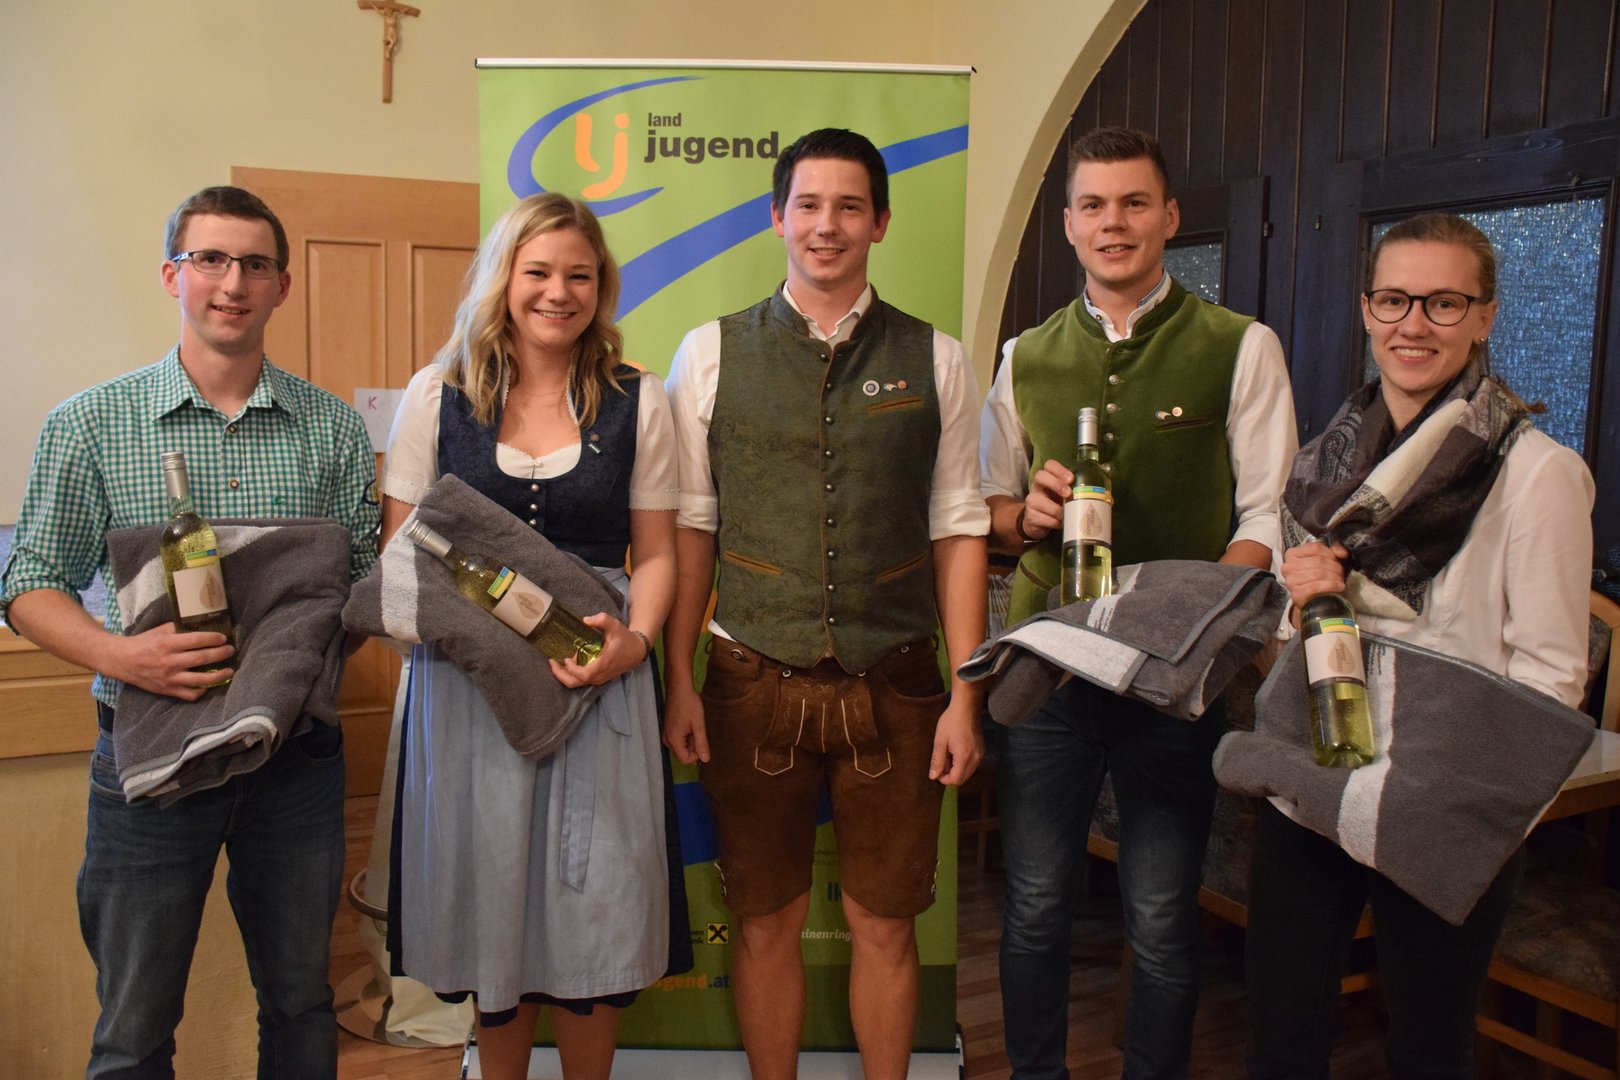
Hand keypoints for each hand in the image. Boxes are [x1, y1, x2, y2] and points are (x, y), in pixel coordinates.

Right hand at [110, 623, 235, 701]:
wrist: (122, 661)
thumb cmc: (143, 643)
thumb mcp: (160, 631)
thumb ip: (179, 630)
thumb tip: (201, 627)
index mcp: (166, 644)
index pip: (196, 640)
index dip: (212, 639)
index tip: (223, 638)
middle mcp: (169, 662)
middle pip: (202, 658)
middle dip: (221, 654)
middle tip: (230, 651)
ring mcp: (169, 678)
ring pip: (200, 680)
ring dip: (219, 676)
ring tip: (229, 671)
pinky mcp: (167, 690)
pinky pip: (189, 694)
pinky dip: (202, 691)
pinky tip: (209, 685)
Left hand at [549, 612, 647, 687]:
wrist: (637, 651)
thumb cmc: (625, 638)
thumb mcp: (615, 625)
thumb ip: (601, 620)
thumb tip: (585, 620)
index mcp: (602, 665)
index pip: (583, 675)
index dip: (571, 669)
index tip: (566, 658)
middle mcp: (599, 676)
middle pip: (575, 683)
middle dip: (560, 675)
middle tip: (551, 662)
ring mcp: (599, 679)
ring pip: (577, 683)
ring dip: (565, 675)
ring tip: (558, 662)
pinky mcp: (599, 678)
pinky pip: (582, 680)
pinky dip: (572, 674)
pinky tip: (569, 662)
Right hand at [662, 685, 710, 763]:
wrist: (679, 688)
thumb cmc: (689, 704)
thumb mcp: (698, 724)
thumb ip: (701, 743)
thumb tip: (705, 760)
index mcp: (673, 740)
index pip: (685, 760)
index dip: (697, 754)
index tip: (702, 739)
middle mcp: (667, 740)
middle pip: (683, 754)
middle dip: (694, 746)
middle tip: (698, 730)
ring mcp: (667, 734)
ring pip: (682, 747)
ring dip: (691, 740)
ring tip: (694, 725)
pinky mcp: (669, 729)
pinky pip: (679, 740)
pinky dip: (687, 735)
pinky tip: (690, 723)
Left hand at [928, 695, 982, 784]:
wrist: (966, 707)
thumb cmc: (951, 721)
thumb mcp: (940, 740)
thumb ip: (937, 760)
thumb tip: (933, 777)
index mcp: (964, 757)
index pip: (955, 780)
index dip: (944, 779)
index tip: (936, 770)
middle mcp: (976, 759)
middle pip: (963, 779)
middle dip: (950, 775)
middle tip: (941, 762)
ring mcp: (981, 754)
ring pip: (968, 772)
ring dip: (957, 769)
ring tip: (948, 755)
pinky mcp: (982, 749)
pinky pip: (972, 764)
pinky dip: (963, 763)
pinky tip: (956, 751)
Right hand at [1020, 459, 1072, 540]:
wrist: (1038, 522)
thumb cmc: (1056, 504)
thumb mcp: (1065, 496)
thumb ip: (1079, 492)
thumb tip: (1107, 497)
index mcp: (1048, 478)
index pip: (1049, 465)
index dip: (1059, 470)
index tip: (1071, 478)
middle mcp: (1037, 486)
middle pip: (1040, 476)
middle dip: (1056, 484)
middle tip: (1068, 493)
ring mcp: (1032, 501)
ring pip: (1041, 502)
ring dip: (1058, 510)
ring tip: (1068, 515)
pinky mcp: (1031, 516)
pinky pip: (1044, 518)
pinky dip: (1055, 522)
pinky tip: (1062, 523)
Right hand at [1280, 541, 1349, 610]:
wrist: (1309, 599)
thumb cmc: (1315, 578)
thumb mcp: (1323, 560)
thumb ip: (1333, 551)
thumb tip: (1342, 552)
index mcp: (1292, 554)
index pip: (1315, 548)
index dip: (1330, 553)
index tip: (1339, 559)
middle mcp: (1288, 566)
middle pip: (1318, 561)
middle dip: (1334, 567)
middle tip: (1341, 572)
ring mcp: (1291, 580)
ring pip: (1319, 573)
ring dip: (1334, 577)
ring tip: (1340, 580)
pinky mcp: (1296, 593)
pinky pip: (1316, 586)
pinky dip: (1331, 586)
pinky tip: (1338, 586)